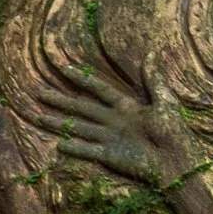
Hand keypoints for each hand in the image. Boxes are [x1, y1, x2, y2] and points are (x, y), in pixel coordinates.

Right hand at [41, 61, 195, 188]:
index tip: (65, 68)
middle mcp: (114, 121)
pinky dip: (74, 147)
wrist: (175, 160)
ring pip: (79, 127)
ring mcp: (110, 139)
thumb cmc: (173, 130)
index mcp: (128, 107)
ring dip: (59, 122)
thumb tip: (152, 52)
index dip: (84, 79)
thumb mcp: (165, 102)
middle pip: (82, 107)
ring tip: (37, 116)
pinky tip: (58, 143)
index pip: (100, 90)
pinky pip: (87, 150)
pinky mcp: (109, 156)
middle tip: (39, 93)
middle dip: (61, 101)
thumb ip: (154, 80)